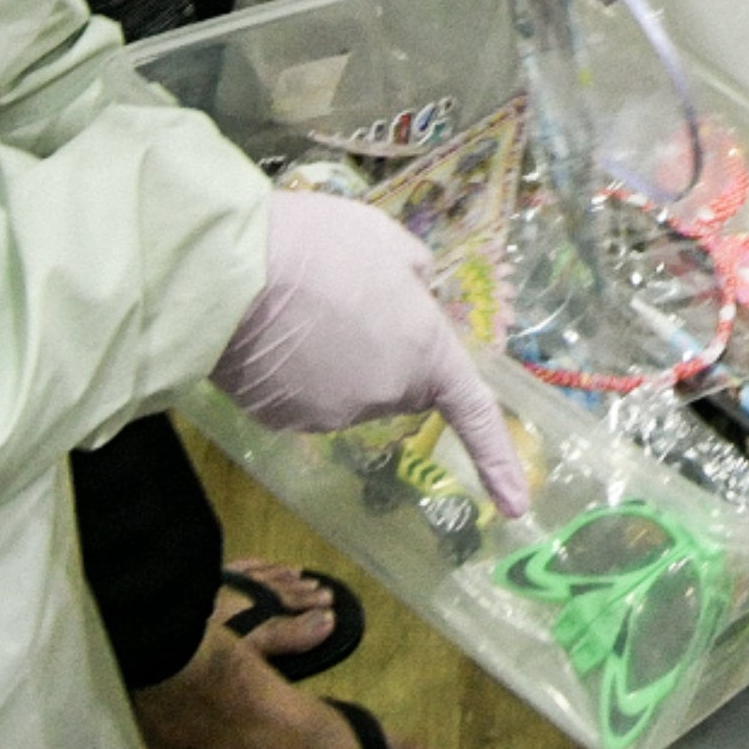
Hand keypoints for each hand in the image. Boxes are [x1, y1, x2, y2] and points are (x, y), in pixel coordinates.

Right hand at [213, 194, 529, 515]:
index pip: (473, 411)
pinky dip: (293, 375)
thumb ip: (414, 276)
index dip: (497, 459)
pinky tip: (270, 333)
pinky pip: (302, 399)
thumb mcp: (388, 241)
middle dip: (387, 355)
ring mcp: (332, 415)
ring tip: (299, 307)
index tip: (517, 507)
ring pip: (348, 391)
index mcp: (426, 352)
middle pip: (400, 385)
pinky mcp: (283, 421)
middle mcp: (386, 395)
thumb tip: (412, 298)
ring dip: (336, 361)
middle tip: (349, 302)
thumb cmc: (320, 245)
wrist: (231, 274)